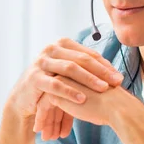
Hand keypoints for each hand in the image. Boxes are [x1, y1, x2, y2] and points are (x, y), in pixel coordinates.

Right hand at [6, 38, 123, 129]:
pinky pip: (55, 84)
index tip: (119, 77)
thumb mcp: (68, 74)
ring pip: (69, 69)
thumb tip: (115, 73)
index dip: (105, 65)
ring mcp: (41, 62)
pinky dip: (70, 92)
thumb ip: (86, 69)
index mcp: (62, 44)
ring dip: (88, 79)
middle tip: (116, 82)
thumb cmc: (52, 84)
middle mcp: (51, 49)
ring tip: (103, 89)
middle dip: (101, 71)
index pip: (88, 53)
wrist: (24, 98)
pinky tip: (82, 99)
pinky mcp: (34, 78)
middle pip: (81, 59)